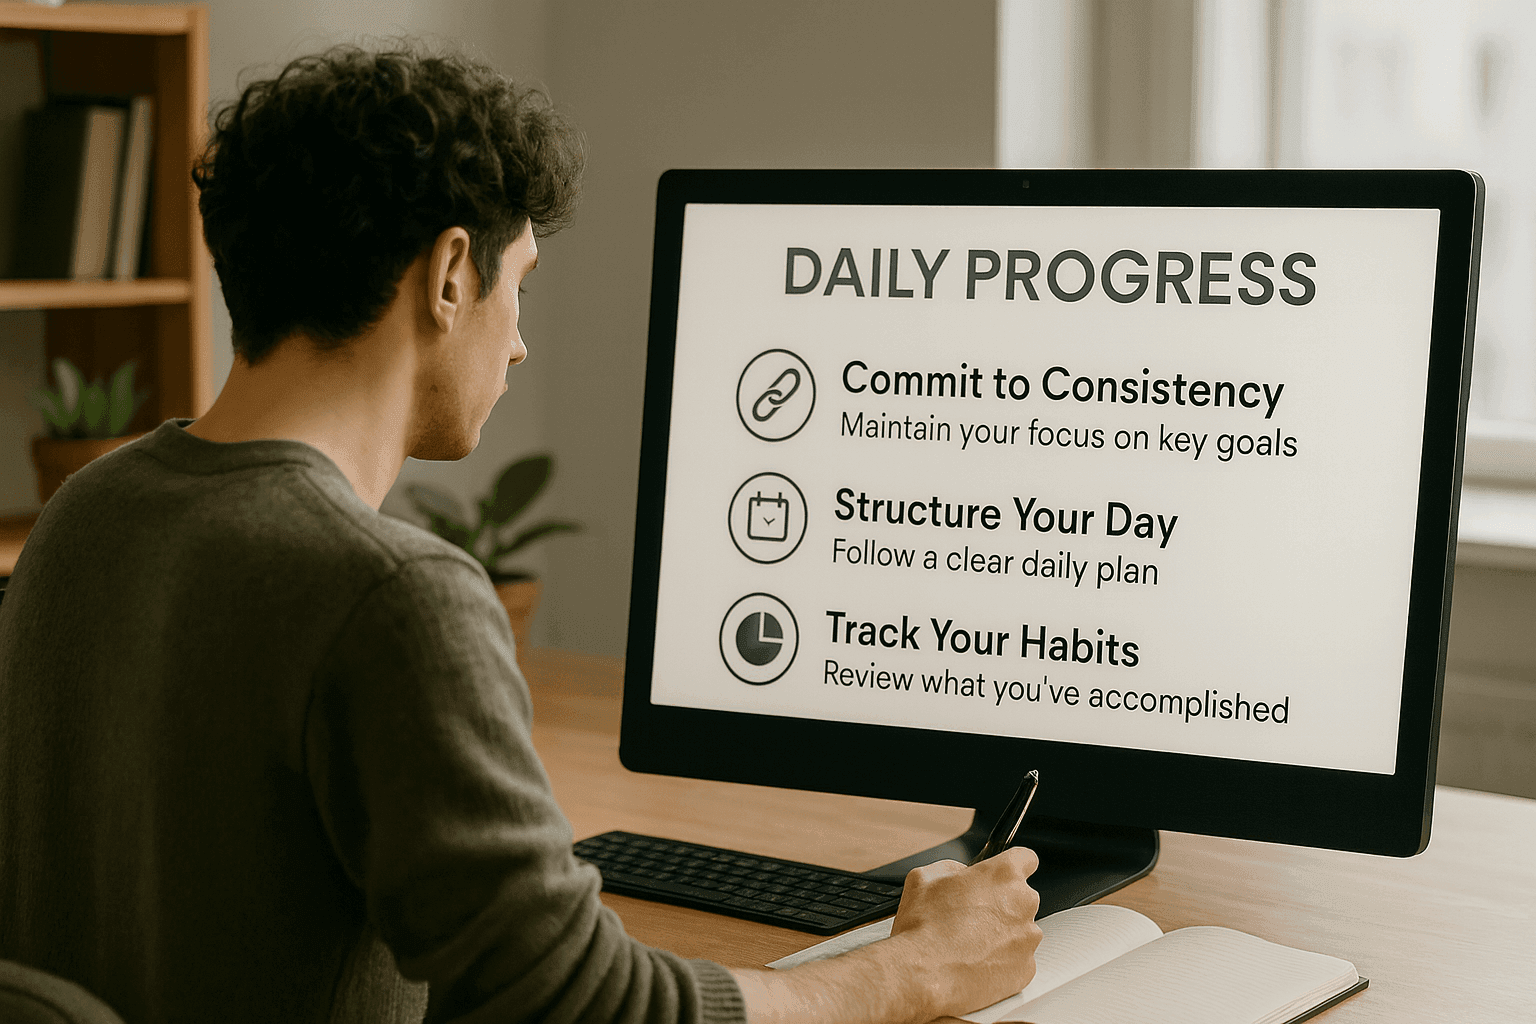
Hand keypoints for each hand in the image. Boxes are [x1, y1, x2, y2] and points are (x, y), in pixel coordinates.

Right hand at [731, 848, 1041, 1023]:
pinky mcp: (1018, 973)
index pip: (1024, 854)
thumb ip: (940, 869)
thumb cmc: (908, 929)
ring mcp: (1021, 940)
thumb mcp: (918, 879)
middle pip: (1021, 895)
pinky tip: (967, 965)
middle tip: (965, 914)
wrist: (911, 977)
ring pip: (1018, 930)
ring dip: (996, 934)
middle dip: (996, 902)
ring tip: (961, 944)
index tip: (1003, 867)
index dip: (1009, 861)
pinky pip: (1012, 962)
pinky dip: (995, 963)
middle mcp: (1018, 904)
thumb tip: (944, 868)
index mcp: (997, 873)